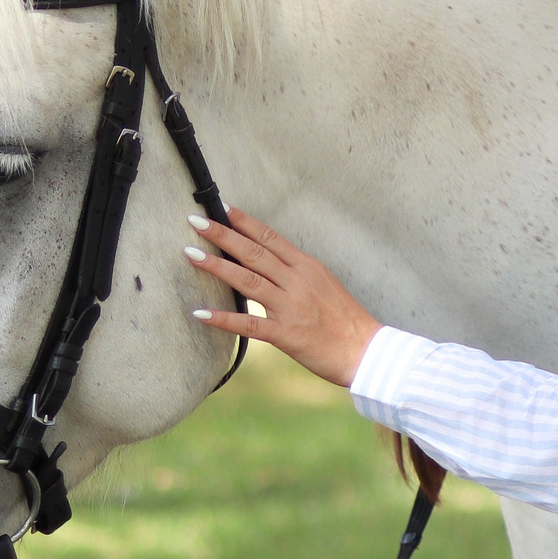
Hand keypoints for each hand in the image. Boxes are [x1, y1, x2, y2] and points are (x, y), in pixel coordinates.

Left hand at [184, 208, 381, 387]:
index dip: (245, 222)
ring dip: (217, 266)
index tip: (223, 207)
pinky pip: (249, 325)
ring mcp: (290, 307)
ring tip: (190, 254)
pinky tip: (200, 313)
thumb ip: (297, 274)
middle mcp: (297, 282)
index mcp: (307, 267)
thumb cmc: (347, 320)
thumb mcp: (325, 285)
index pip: (271, 239)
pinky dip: (223, 318)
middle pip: (254, 252)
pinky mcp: (286, 334)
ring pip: (247, 281)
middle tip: (195, 220)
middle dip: (223, 235)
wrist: (367, 351)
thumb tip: (270, 265)